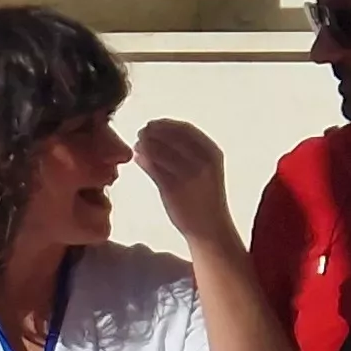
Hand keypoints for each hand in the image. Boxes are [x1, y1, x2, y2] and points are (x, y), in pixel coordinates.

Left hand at [133, 119, 237, 245]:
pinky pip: (153, 168)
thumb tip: (162, 132)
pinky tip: (138, 158)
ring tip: (137, 144)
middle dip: (153, 131)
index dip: (166, 123)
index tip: (153, 123)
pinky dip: (143, 160)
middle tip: (141, 132)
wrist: (210, 227)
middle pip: (170, 137)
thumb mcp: (207, 168)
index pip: (186, 129)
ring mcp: (187, 175)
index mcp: (212, 153)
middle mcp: (202, 161)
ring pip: (159, 151)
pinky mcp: (172, 189)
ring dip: (145, 144)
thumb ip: (190, 150)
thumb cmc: (205, 195)